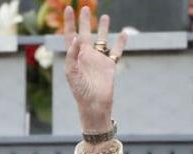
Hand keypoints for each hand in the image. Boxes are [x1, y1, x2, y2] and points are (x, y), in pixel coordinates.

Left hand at [63, 5, 126, 131]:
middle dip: (84, 21)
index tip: (69, 9)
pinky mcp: (109, 66)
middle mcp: (86, 56)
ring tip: (105, 16)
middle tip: (85, 7)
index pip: (70, 36)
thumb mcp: (72, 73)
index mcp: (75, 57)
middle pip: (85, 34)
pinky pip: (117, 52)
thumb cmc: (80, 91)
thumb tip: (76, 39)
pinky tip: (124, 33)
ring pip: (101, 40)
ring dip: (103, 28)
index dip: (69, 23)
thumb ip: (72, 56)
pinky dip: (121, 43)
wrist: (94, 104)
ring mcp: (98, 60)